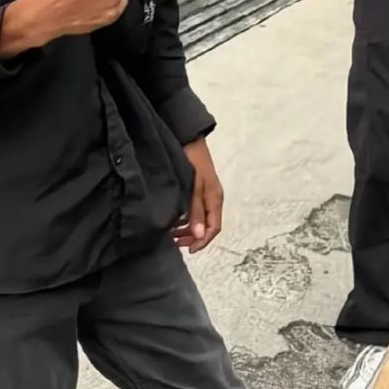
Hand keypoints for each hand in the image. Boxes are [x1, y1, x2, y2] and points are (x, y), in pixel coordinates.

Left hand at [172, 137, 223, 253]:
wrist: (189, 138)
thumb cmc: (191, 162)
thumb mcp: (193, 188)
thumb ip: (196, 211)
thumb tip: (200, 236)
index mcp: (215, 199)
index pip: (214, 228)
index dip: (203, 241)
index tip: (188, 250)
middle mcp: (213, 198)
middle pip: (208, 225)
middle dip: (194, 237)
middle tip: (176, 243)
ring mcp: (206, 193)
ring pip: (201, 219)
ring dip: (189, 229)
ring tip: (172, 234)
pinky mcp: (199, 188)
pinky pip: (196, 210)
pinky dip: (187, 219)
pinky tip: (174, 220)